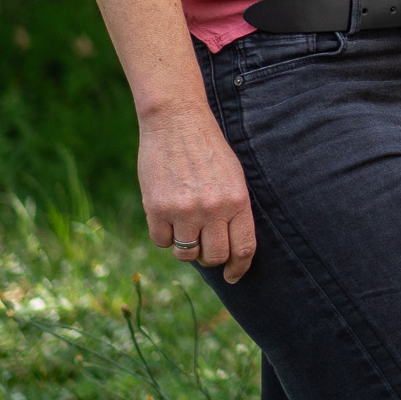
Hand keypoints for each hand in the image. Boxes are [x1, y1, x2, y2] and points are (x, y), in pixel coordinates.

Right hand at [138, 103, 256, 282]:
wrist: (177, 123)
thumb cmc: (209, 150)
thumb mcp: (233, 177)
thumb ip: (233, 210)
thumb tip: (228, 247)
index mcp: (238, 201)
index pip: (243, 248)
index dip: (239, 268)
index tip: (233, 277)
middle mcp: (213, 209)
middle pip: (214, 257)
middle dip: (210, 258)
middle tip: (205, 246)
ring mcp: (184, 210)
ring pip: (186, 253)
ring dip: (186, 247)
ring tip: (186, 226)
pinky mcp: (157, 209)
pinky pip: (161, 241)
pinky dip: (164, 235)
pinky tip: (167, 215)